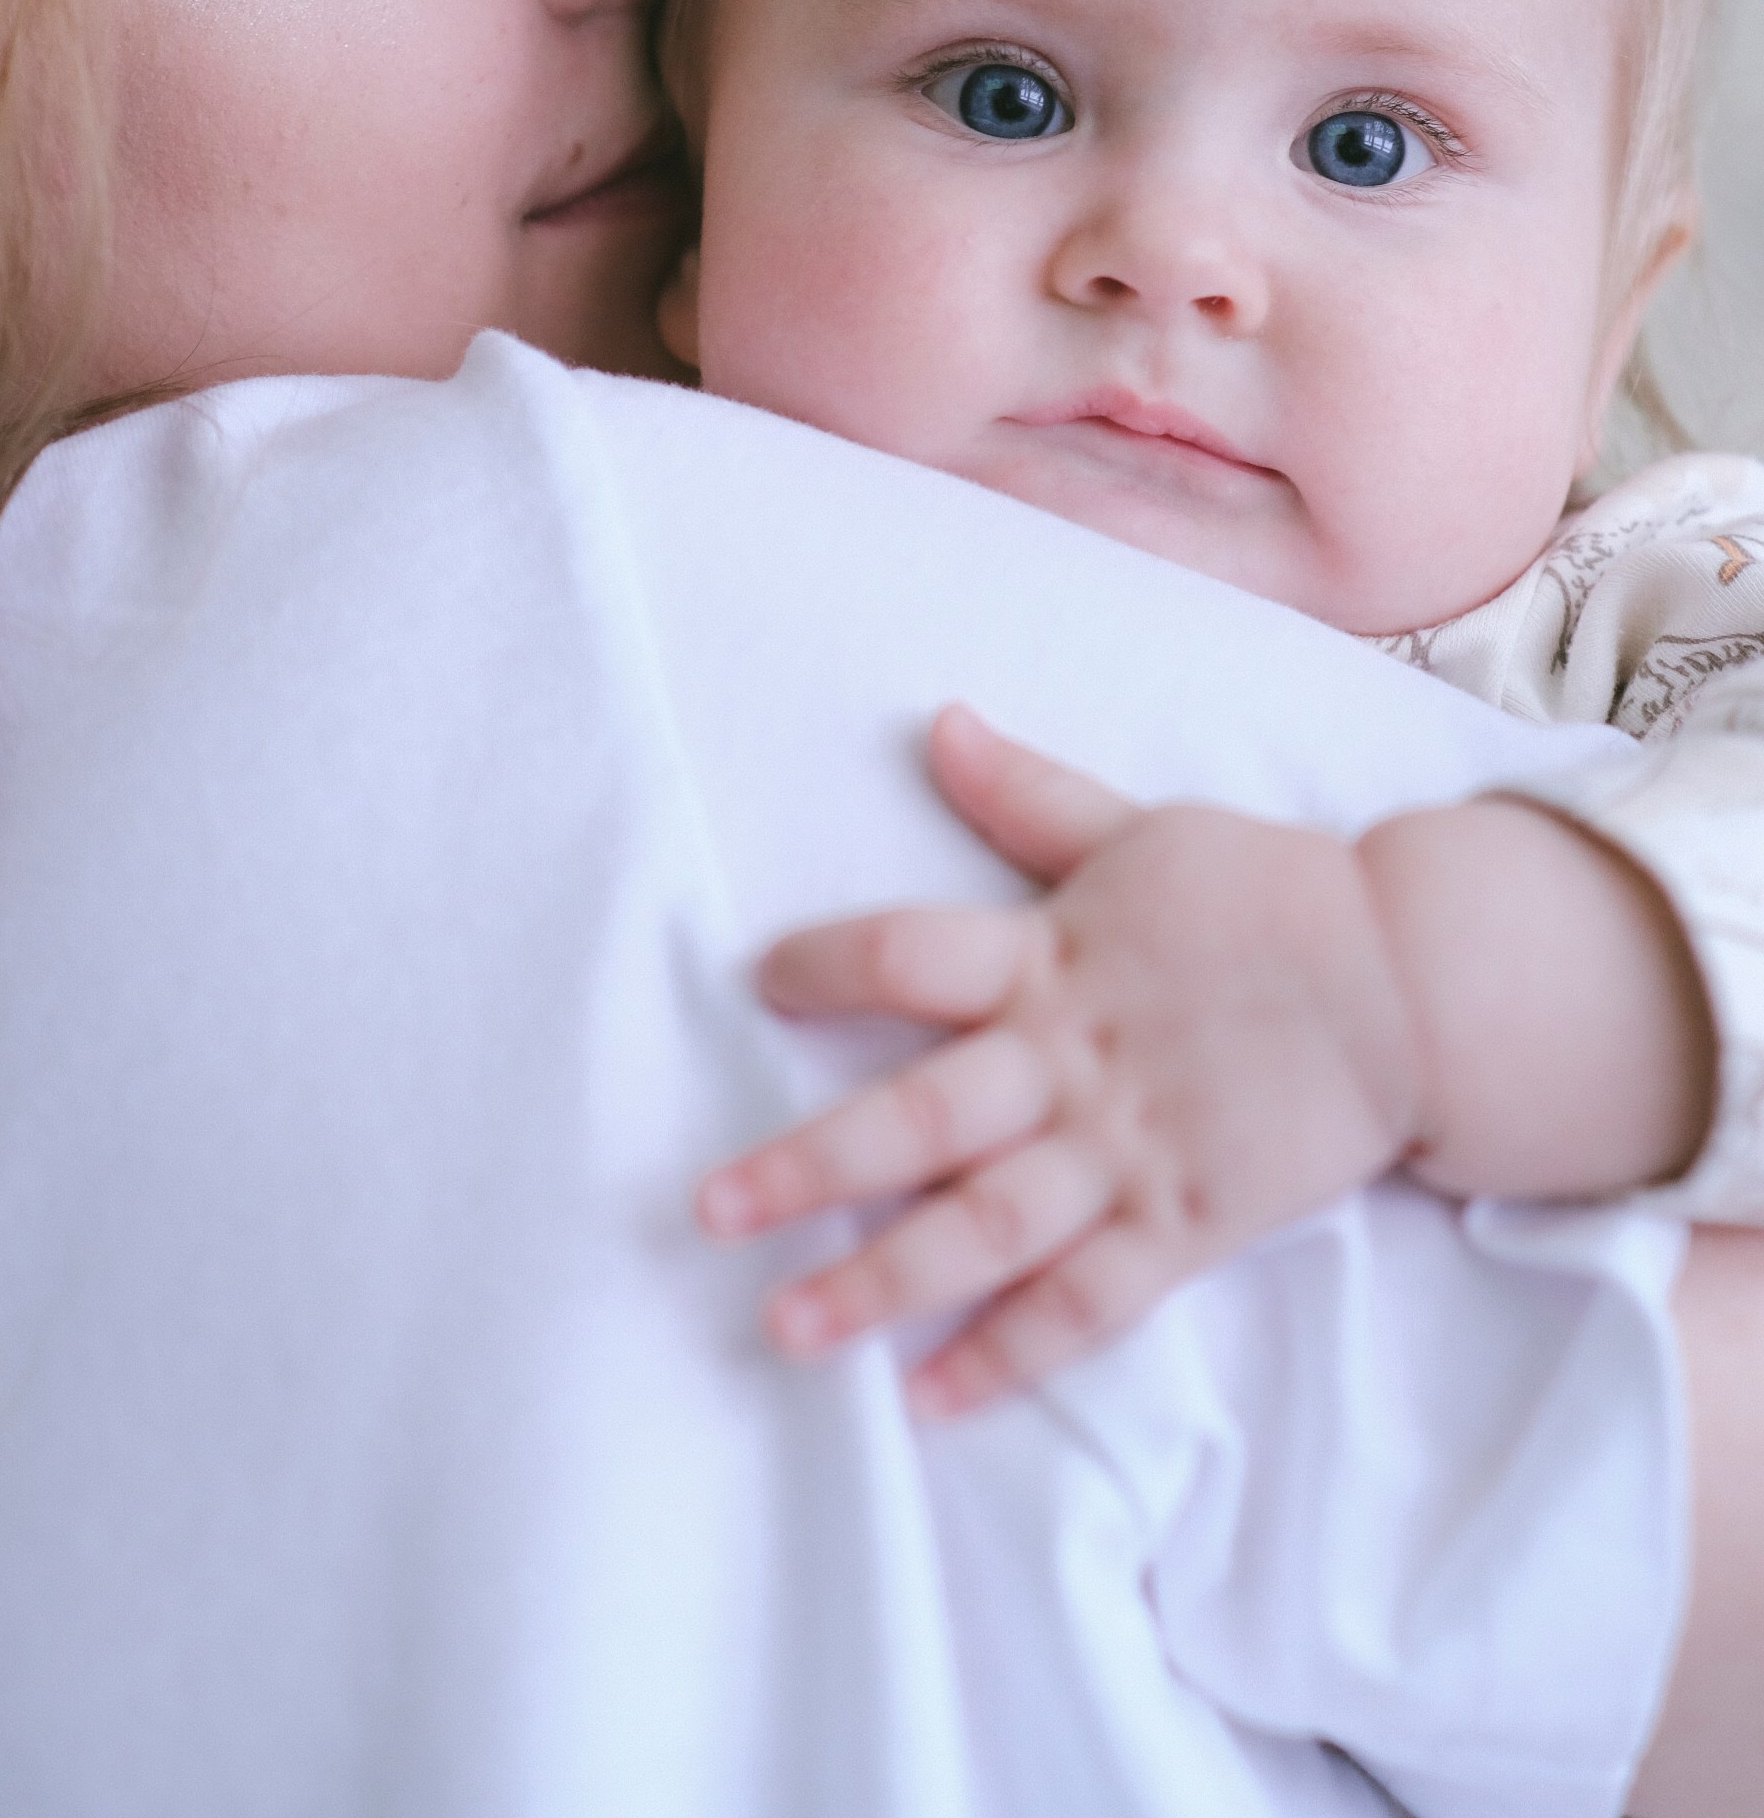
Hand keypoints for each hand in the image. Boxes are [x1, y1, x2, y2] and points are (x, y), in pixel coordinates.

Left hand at [697, 704, 1422, 1414]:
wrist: (1413, 983)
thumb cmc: (1266, 896)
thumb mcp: (1139, 829)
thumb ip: (1027, 796)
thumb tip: (937, 723)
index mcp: (1054, 955)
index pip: (913, 955)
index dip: (830, 963)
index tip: (758, 979)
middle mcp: (1074, 1062)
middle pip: (924, 1118)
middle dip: (811, 1165)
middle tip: (710, 1210)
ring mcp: (1130, 1153)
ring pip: (989, 1228)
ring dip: (884, 1282)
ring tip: (787, 1327)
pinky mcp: (1187, 1224)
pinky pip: (1090, 1302)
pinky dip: (1014, 1353)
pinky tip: (931, 1399)